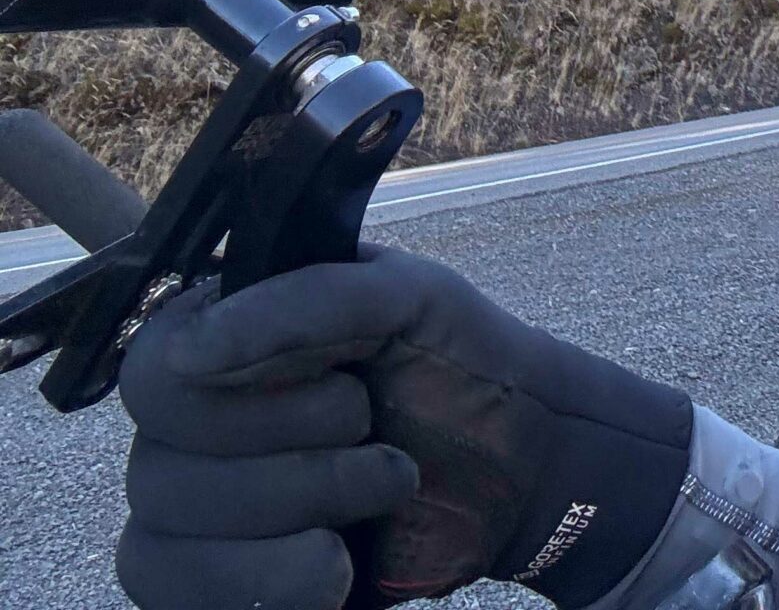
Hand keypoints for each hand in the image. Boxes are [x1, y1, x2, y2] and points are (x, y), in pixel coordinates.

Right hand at [117, 246, 692, 609]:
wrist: (525, 460)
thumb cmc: (459, 365)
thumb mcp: (408, 298)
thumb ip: (306, 300)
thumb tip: (191, 348)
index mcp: (223, 340)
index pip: (153, 371)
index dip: (241, 391)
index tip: (341, 380)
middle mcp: (189, 427)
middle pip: (158, 468)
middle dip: (297, 456)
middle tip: (376, 429)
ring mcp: (199, 511)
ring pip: (161, 544)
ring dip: (300, 514)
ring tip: (386, 486)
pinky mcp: (222, 582)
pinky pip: (180, 599)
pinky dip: (269, 585)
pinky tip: (337, 565)